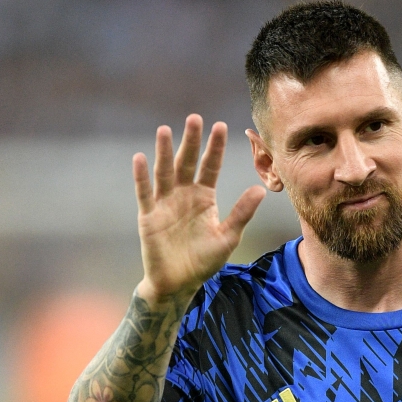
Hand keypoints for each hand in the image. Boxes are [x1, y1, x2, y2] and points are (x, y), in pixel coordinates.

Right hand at [133, 114, 265, 302]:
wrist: (178, 283)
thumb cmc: (203, 261)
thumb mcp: (227, 236)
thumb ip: (241, 213)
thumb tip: (260, 190)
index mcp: (204, 197)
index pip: (210, 166)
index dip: (215, 148)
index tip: (220, 125)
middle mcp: (184, 195)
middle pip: (187, 163)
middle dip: (191, 141)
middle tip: (195, 118)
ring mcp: (165, 204)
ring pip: (165, 172)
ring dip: (164, 152)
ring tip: (165, 130)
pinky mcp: (148, 216)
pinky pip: (145, 193)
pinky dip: (142, 177)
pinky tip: (141, 158)